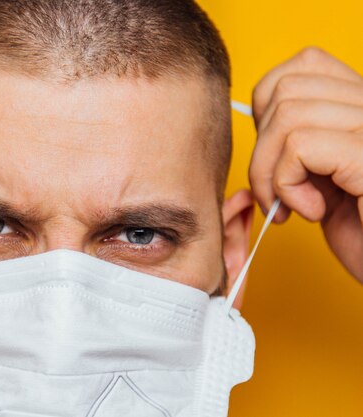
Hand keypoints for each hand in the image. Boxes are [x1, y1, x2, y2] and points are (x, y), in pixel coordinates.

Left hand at [250, 47, 362, 282]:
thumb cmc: (362, 232)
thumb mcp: (324, 177)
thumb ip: (302, 140)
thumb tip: (256, 113)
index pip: (305, 63)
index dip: (270, 105)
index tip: (274, 151)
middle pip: (287, 89)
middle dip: (262, 147)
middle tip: (275, 192)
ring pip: (288, 115)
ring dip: (271, 171)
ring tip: (294, 205)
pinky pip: (300, 146)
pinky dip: (287, 184)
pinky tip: (312, 211)